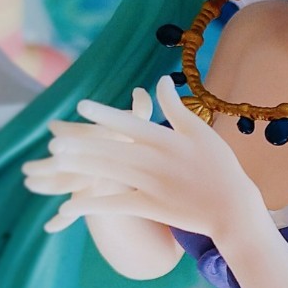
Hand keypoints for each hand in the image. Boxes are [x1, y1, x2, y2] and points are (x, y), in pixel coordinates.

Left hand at [23, 77, 266, 241]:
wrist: (233, 209)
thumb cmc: (221, 167)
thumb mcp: (202, 131)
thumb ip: (176, 107)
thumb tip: (160, 79)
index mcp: (168, 139)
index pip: (131, 124)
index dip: (106, 115)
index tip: (82, 107)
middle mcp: (156, 161)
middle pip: (113, 150)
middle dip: (82, 145)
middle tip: (54, 141)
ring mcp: (152, 185)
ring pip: (110, 173)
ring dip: (81, 168)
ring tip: (56, 162)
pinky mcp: (150, 207)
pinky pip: (116, 204)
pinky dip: (92, 205)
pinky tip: (68, 205)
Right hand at [23, 86, 154, 230]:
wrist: (148, 165)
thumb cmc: (144, 142)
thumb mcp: (143, 128)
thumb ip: (142, 110)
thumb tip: (140, 92)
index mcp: (99, 145)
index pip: (80, 138)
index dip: (70, 132)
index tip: (54, 126)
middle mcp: (88, 162)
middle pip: (64, 161)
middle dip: (47, 162)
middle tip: (30, 164)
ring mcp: (86, 181)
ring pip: (60, 183)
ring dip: (45, 184)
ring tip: (31, 183)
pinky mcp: (91, 199)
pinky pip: (74, 212)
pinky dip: (61, 221)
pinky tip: (49, 229)